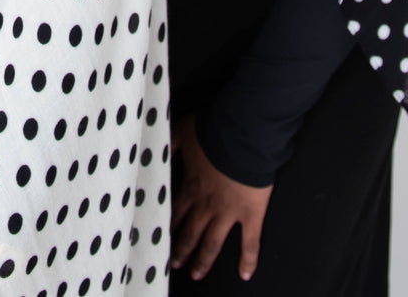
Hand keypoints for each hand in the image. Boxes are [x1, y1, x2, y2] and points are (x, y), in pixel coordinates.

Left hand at [171, 114, 271, 281]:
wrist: (242, 135)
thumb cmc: (213, 131)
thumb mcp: (183, 132)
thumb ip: (170, 143)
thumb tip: (156, 149)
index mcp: (191, 186)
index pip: (174, 212)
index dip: (166, 226)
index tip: (159, 237)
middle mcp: (206, 204)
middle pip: (190, 232)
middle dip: (181, 248)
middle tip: (174, 264)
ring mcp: (228, 213)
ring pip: (212, 243)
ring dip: (203, 260)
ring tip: (196, 273)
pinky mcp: (251, 215)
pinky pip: (250, 243)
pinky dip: (248, 260)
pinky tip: (245, 274)